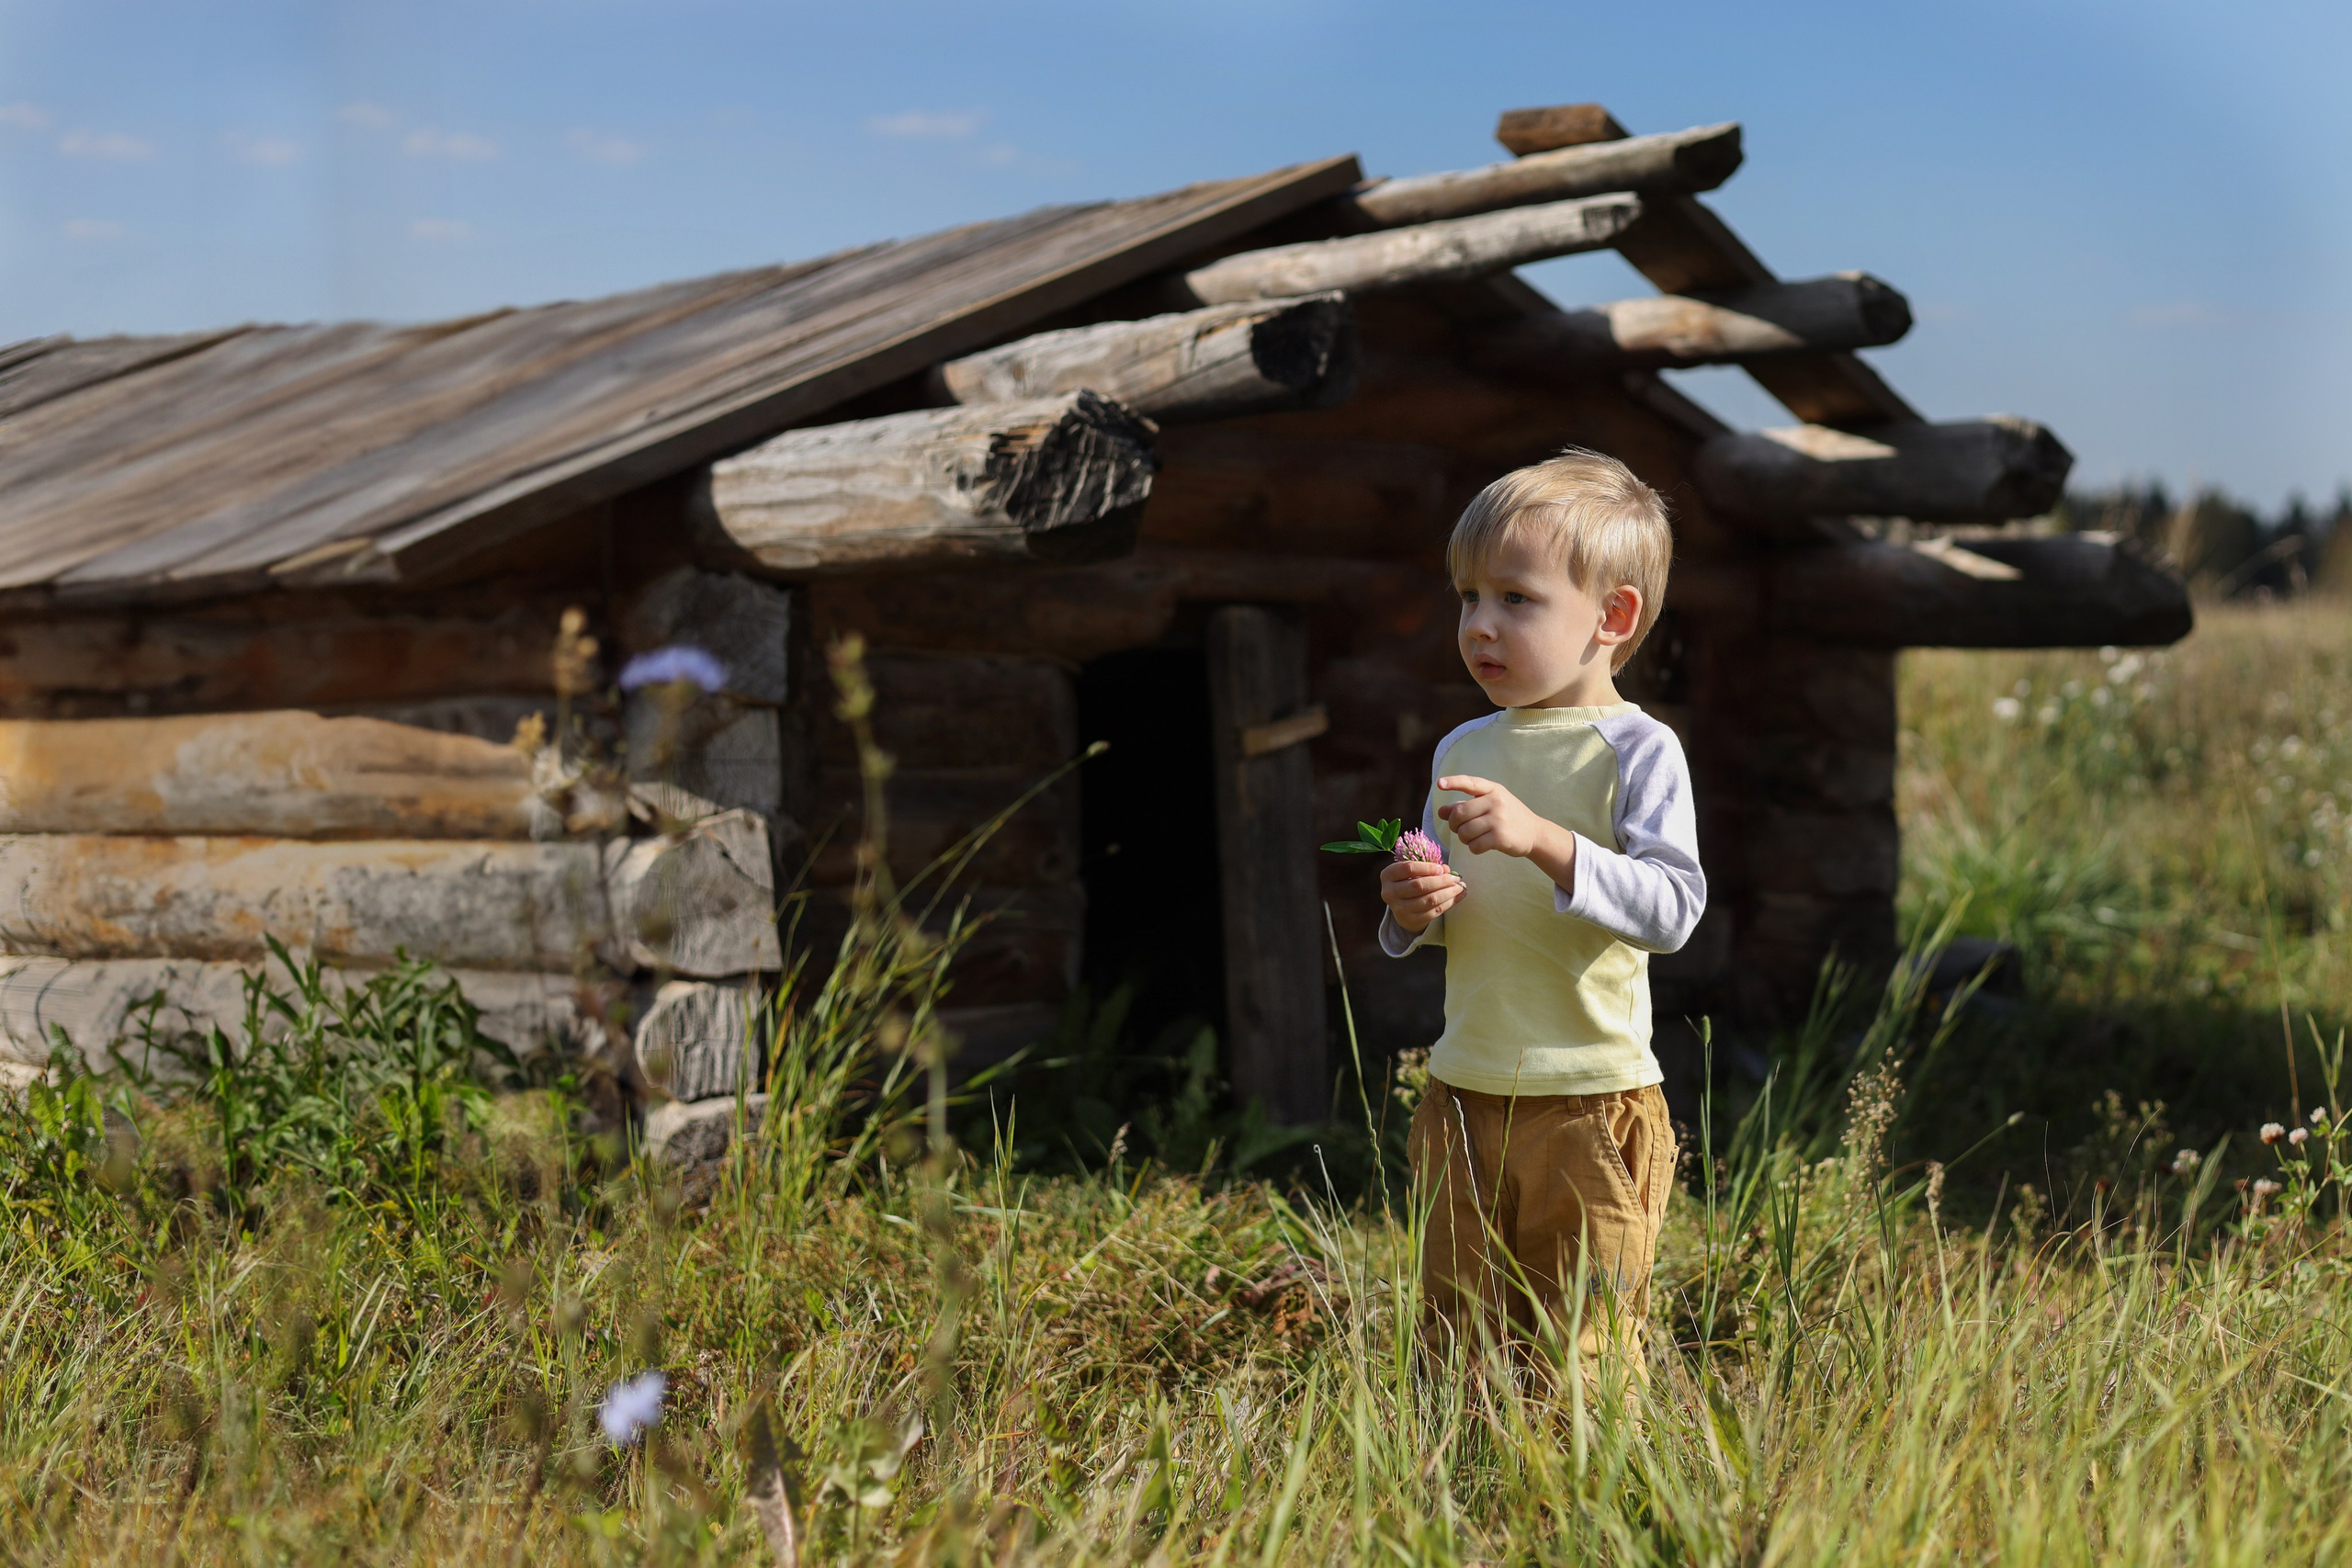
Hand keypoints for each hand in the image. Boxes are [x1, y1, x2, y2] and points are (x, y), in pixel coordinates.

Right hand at [1380, 856, 1462, 933]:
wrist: (1402, 906)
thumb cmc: (1409, 882)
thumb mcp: (1413, 872)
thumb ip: (1428, 868)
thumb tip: (1446, 870)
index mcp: (1388, 875)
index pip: (1409, 869)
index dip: (1428, 868)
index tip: (1442, 868)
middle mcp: (1389, 893)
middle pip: (1419, 885)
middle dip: (1441, 881)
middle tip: (1455, 878)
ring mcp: (1399, 909)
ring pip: (1429, 900)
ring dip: (1448, 892)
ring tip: (1459, 887)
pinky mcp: (1411, 920)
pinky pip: (1434, 911)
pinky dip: (1449, 903)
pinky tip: (1459, 896)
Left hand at [1435, 775, 1577, 884]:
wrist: (1535, 833)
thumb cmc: (1507, 817)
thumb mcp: (1489, 806)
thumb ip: (1466, 806)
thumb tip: (1441, 812)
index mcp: (1493, 789)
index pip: (1470, 782)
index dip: (1454, 782)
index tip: (1440, 784)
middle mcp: (1496, 801)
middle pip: (1459, 813)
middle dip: (1454, 825)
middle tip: (1460, 829)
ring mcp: (1499, 819)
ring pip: (1464, 832)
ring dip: (1464, 839)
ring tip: (1473, 838)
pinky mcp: (1501, 837)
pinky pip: (1474, 845)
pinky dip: (1473, 848)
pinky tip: (1482, 845)